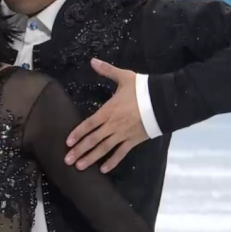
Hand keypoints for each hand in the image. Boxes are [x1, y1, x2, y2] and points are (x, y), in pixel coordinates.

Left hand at [64, 58, 148, 172]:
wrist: (163, 102)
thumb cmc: (142, 89)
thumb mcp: (124, 77)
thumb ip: (107, 70)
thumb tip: (92, 61)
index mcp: (108, 110)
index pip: (89, 124)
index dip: (78, 133)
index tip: (68, 142)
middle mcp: (113, 125)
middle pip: (93, 140)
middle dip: (79, 150)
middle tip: (67, 160)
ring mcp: (123, 135)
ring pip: (104, 149)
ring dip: (91, 158)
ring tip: (79, 167)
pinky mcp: (133, 141)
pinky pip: (121, 153)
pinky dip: (112, 162)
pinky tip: (103, 170)